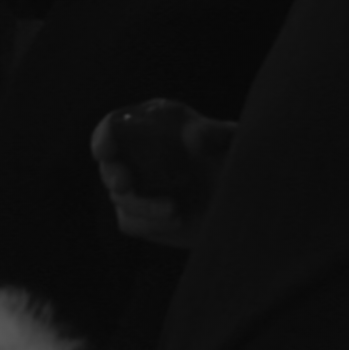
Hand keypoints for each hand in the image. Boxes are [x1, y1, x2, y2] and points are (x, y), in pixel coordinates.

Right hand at [90, 100, 233, 248]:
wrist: (244, 201)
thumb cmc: (234, 160)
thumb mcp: (232, 143)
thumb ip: (216, 134)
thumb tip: (193, 136)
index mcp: (152, 126)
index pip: (114, 126)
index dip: (104, 137)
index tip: (105, 151)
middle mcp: (137, 155)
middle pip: (109, 164)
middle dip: (113, 174)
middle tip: (125, 184)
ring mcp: (137, 187)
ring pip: (119, 198)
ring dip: (141, 205)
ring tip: (173, 210)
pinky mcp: (141, 216)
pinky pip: (130, 222)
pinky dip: (148, 224)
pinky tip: (174, 222)